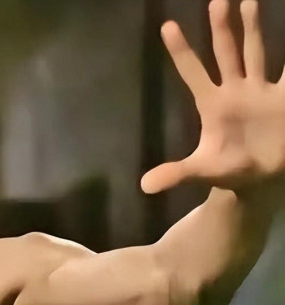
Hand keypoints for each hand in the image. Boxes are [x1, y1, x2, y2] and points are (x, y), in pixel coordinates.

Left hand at [141, 0, 284, 194]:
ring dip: (255, 28)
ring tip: (249, 0)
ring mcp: (261, 91)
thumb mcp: (202, 171)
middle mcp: (235, 91)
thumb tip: (144, 186)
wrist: (259, 179)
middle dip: (223, 28)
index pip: (193, 73)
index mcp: (212, 104)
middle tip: (218, 1)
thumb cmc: (228, 170)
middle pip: (227, 53)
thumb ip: (176, 173)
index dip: (181, 52)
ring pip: (257, 53)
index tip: (167, 26)